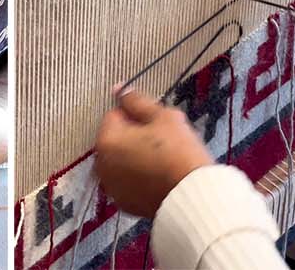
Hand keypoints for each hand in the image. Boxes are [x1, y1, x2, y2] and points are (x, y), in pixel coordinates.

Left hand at [93, 85, 214, 217]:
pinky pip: (128, 183)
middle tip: (162, 141)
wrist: (193, 195)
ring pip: (121, 162)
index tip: (156, 124)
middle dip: (134, 137)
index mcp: (107, 141)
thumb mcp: (163, 117)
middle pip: (116, 140)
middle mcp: (102, 166)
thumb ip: (137, 101)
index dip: (136, 116)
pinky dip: (138, 179)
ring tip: (162, 160)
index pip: (115, 115)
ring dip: (135, 158)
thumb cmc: (179, 152)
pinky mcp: (124, 204)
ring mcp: (112, 187)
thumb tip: (120, 90)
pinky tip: (159, 178)